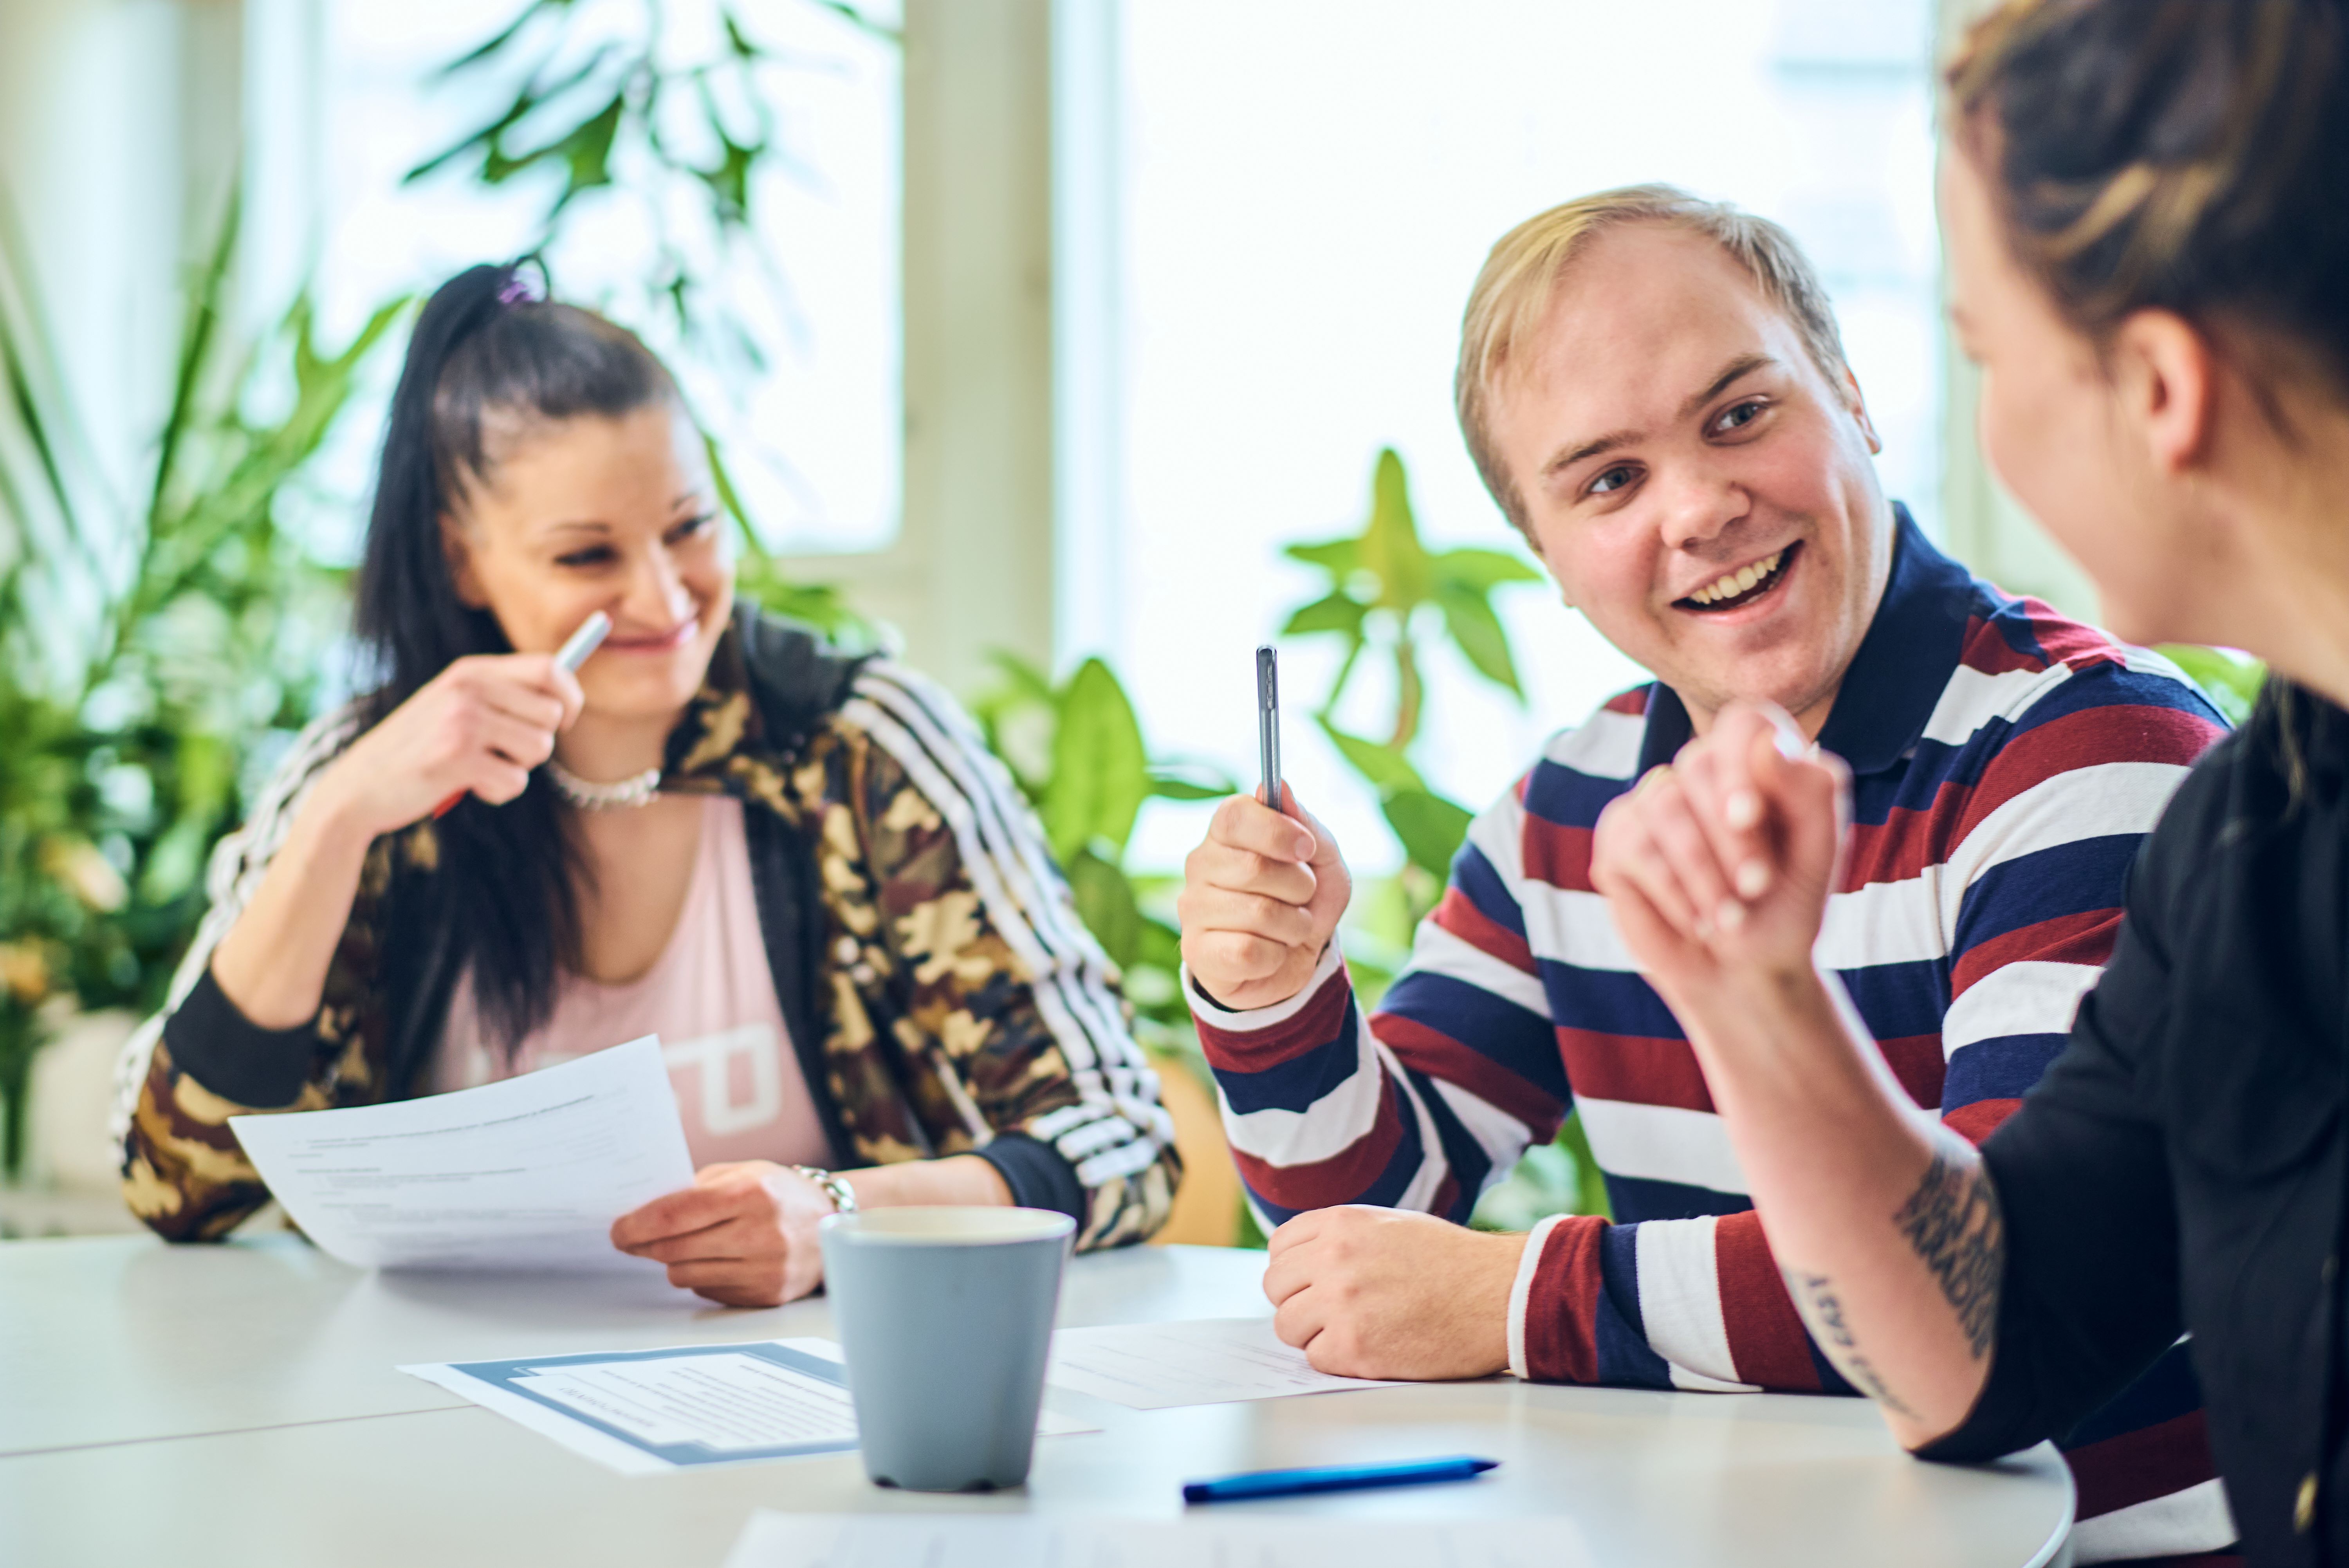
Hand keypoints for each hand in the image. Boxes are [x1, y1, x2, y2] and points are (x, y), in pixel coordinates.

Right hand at [317, 652, 584, 836]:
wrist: (358, 787)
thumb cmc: (417, 750)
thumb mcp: (454, 707)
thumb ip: (501, 697)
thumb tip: (566, 702)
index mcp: (470, 671)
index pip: (550, 668)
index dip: (570, 697)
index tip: (566, 720)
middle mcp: (468, 688)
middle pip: (552, 715)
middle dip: (536, 744)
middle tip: (499, 754)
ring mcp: (461, 720)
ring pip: (539, 749)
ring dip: (516, 770)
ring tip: (478, 769)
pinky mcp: (457, 758)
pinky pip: (515, 782)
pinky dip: (498, 793)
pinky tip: (467, 787)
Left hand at [609, 1161, 836, 1306]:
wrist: (832, 1224)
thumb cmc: (779, 1193)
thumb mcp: (743, 1173)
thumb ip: (695, 1189)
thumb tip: (642, 1212)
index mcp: (751, 1192)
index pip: (676, 1214)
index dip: (638, 1224)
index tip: (617, 1229)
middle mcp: (760, 1232)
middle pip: (675, 1249)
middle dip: (644, 1246)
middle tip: (631, 1241)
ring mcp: (766, 1268)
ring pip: (686, 1275)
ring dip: (673, 1262)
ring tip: (682, 1246)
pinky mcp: (767, 1295)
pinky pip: (708, 1291)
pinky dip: (701, 1276)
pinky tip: (715, 1260)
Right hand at [1177, 785, 1350, 1009]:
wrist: (1296, 962)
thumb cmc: (1305, 903)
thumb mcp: (1323, 863)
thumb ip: (1306, 824)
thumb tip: (1278, 786)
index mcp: (1226, 834)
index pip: (1234, 815)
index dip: (1277, 831)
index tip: (1306, 849)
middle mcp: (1200, 866)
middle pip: (1253, 867)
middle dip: (1299, 887)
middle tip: (1301, 898)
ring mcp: (1192, 909)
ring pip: (1258, 913)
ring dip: (1293, 925)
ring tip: (1288, 928)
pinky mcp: (1196, 953)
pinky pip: (1248, 951)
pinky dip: (1276, 956)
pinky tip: (1270, 953)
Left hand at [1262, 1206, 1523, 1379]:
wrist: (1499, 1294)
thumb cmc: (1453, 1261)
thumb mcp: (1391, 1224)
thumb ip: (1344, 1238)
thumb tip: (1304, 1260)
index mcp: (1341, 1223)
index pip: (1280, 1248)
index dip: (1294, 1269)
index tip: (1310, 1283)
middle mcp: (1333, 1258)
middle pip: (1276, 1287)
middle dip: (1298, 1301)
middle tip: (1329, 1312)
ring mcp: (1341, 1304)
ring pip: (1287, 1326)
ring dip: (1312, 1333)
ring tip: (1353, 1330)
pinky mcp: (1355, 1348)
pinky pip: (1315, 1358)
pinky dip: (1337, 1359)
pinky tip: (1371, 1348)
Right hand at [1589, 702, 1848, 1010]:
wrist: (1746, 973)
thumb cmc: (1787, 908)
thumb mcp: (1818, 854)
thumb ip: (1809, 791)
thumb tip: (1766, 743)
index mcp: (1757, 763)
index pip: (1741, 722)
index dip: (1739, 764)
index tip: (1749, 817)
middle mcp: (1703, 772)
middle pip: (1698, 765)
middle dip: (1731, 838)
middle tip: (1755, 889)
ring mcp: (1655, 800)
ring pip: (1664, 806)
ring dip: (1703, 873)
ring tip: (1728, 918)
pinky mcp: (1619, 836)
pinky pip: (1634, 847)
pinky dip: (1671, 891)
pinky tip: (1696, 919)